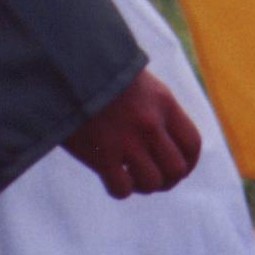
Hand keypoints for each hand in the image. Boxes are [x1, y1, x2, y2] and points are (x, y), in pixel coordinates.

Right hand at [62, 68, 200, 197]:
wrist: (62, 65)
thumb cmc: (97, 70)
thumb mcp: (135, 79)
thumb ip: (153, 105)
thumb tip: (163, 132)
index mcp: (162, 103)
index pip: (192, 144)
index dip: (187, 162)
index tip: (175, 167)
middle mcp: (150, 124)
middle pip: (176, 169)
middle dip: (165, 179)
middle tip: (149, 176)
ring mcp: (127, 141)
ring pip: (151, 183)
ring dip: (142, 185)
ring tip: (129, 176)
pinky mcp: (101, 155)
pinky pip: (122, 189)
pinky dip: (119, 189)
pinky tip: (109, 177)